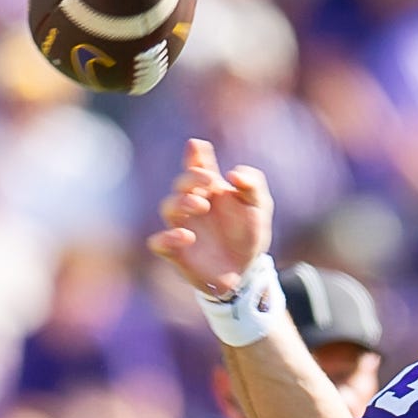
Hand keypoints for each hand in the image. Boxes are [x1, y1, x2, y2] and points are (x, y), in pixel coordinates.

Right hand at [146, 138, 272, 298]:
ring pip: (168, 208)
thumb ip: (252, 184)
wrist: (247, 269)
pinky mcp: (176, 252)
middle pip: (180, 184)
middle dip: (191, 179)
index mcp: (209, 190)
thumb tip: (233, 174)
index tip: (198, 147)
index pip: (196, 166)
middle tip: (210, 182)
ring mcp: (182, 227)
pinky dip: (167, 238)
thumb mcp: (259, 206)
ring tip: (201, 205)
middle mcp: (192, 205)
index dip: (194, 155)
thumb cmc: (249, 233)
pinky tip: (186, 236)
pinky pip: (158, 243)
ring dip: (181, 203)